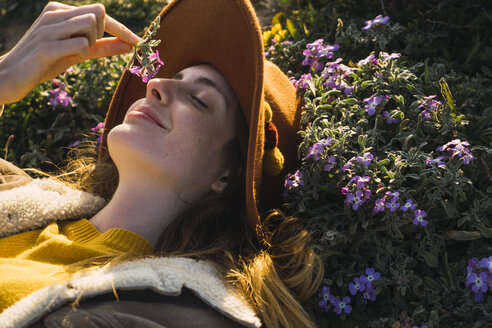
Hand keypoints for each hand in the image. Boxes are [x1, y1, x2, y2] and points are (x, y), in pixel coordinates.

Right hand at [0, 2, 139, 104]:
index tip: (137, 42)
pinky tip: (66, 60)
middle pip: (98, 14)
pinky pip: (80, 45)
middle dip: (102, 35)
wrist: (10, 76)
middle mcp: (54, 13)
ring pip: (90, 25)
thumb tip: (129, 45)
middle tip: (86, 49)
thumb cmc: (46, 63)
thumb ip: (102, 47)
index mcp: (60, 11)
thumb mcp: (77, 53)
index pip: (99, 11)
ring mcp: (48, 28)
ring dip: (91, 43)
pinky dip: (82, 54)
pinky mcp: (45, 46)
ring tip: (74, 54)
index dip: (121, 27)